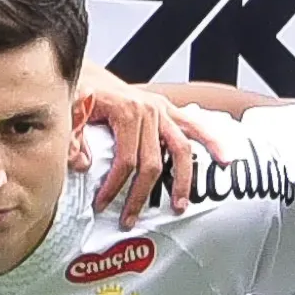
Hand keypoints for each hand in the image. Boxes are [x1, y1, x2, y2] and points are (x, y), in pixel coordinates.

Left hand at [77, 70, 221, 223]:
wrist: (90, 73)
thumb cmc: (81, 93)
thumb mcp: (70, 111)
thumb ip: (73, 137)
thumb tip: (82, 165)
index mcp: (126, 112)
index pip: (126, 160)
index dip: (114, 186)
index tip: (102, 205)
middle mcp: (149, 111)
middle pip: (153, 162)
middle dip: (141, 195)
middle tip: (129, 220)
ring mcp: (163, 111)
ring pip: (181, 150)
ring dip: (182, 181)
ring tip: (179, 206)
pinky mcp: (170, 110)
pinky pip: (195, 128)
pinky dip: (212, 143)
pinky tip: (225, 161)